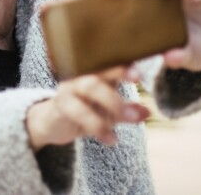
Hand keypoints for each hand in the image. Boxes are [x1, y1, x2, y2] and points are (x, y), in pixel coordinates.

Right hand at [26, 66, 150, 149]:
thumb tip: (148, 112)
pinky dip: (98, 127)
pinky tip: (111, 139)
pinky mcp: (61, 103)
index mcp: (95, 70)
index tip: (140, 74)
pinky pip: (79, 113)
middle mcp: (81, 73)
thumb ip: (128, 110)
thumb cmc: (84, 110)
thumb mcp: (110, 111)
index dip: (124, 64)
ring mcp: (69, 86)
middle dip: (120, 77)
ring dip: (112, 103)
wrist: (53, 122)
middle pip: (100, 70)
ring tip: (131, 119)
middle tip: (138, 94)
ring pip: (89, 87)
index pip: (110, 60)